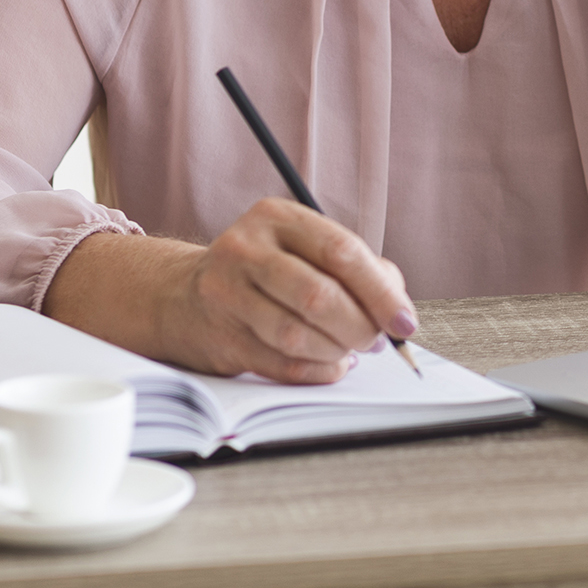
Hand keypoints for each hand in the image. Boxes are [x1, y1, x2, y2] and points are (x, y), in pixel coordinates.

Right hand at [45, 200, 417, 384]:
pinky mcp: (219, 337)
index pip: (341, 251)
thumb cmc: (264, 273)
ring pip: (297, 334)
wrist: (183, 296)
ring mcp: (226, 294)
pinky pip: (280, 363)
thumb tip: (397, 308)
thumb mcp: (304, 249)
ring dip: (337, 350)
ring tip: (349, 350)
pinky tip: (328, 364)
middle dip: (360, 326)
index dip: (380, 291)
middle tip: (376, 340)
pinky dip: (316, 370)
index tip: (404, 321)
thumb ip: (357, 268)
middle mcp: (246, 249)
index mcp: (277, 217)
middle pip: (318, 295)